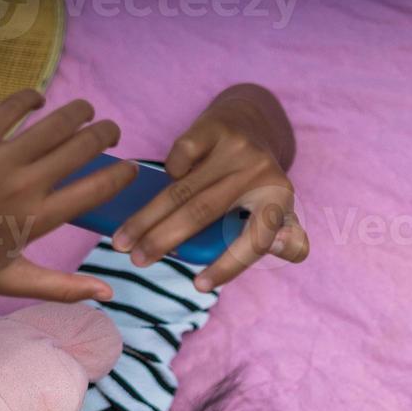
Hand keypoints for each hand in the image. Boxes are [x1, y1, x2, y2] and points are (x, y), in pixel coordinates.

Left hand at [0, 90, 138, 301]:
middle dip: (106, 134)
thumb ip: (64, 288)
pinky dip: (32, 98)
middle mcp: (25, 185)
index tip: (130, 166)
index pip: (96, 189)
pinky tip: (39, 100)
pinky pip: (12, 107)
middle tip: (111, 131)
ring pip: (55, 122)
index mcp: (39, 219)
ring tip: (86, 111)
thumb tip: (108, 295)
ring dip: (79, 112)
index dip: (121, 174)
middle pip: (83, 147)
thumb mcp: (14, 281)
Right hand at [111, 85, 308, 290]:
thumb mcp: (280, 212)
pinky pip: (179, 155)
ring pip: (182, 189)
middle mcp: (261, 171)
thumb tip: (280, 244)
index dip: (228, 266)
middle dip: (162, 240)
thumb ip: (288, 240)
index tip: (198, 286)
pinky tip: (160, 186)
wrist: (252, 124)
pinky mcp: (215, 126)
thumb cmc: (257, 185)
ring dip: (147, 218)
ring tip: (123, 240)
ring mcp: (236, 147)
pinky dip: (167, 172)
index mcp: (279, 199)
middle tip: (136, 262)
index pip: (255, 240)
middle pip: (203, 213)